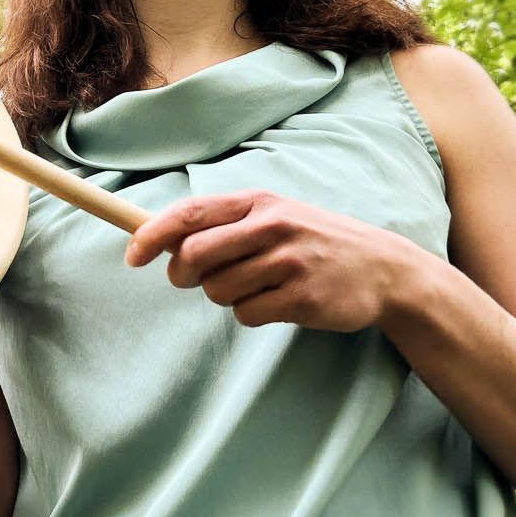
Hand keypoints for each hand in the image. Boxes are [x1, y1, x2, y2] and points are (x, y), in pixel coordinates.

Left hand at [122, 189, 425, 331]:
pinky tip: (277, 302)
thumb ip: (224, 225)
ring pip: (218, 290)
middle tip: (193, 280)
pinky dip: (251, 313)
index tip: (132, 255)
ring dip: (224, 296)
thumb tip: (162, 241)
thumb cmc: (314, 242)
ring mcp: (288, 262)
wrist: (383, 268)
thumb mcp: (274, 217)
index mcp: (259, 202)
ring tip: (255, 286)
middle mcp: (271, 226)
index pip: (190, 214)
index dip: (152, 235)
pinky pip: (247, 314)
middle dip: (181, 274)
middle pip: (194, 255)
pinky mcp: (302, 297)